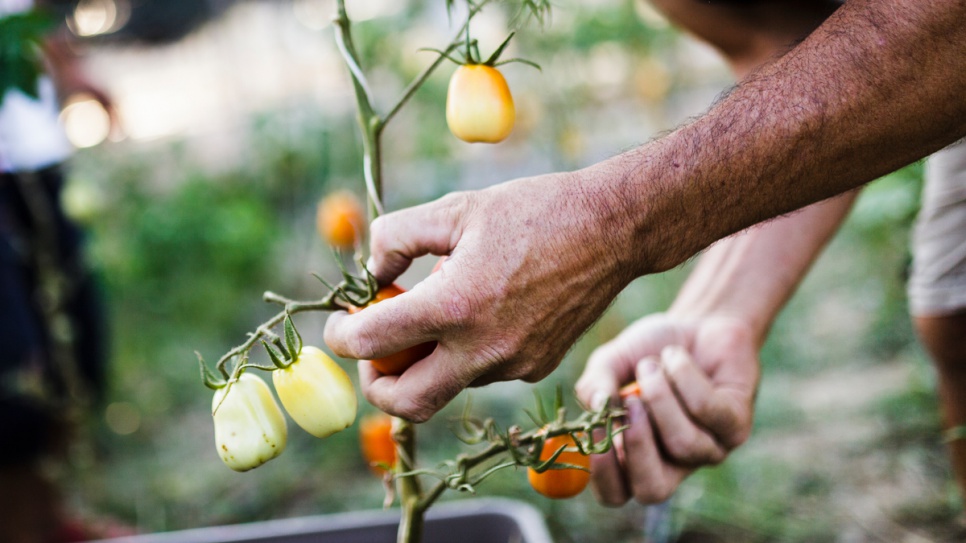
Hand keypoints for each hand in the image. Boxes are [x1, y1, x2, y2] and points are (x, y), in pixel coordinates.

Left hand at [324, 171, 635, 421]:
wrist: (613, 230)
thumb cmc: (534, 211)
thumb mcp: (456, 208)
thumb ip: (397, 238)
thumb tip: (371, 273)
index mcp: (454, 306)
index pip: (370, 343)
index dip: (341, 336)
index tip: (342, 324)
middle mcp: (482, 349)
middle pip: (404, 403)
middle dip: (376, 384)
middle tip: (374, 350)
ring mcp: (512, 365)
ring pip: (446, 386)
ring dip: (425, 361)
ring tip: (439, 310)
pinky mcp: (535, 367)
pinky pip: (483, 373)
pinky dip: (465, 353)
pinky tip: (482, 311)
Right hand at [574, 313, 758, 504]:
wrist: (698, 322)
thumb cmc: (650, 349)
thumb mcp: (611, 361)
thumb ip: (594, 384)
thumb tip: (597, 405)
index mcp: (633, 457)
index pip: (615, 493)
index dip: (602, 473)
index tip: (594, 428)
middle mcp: (671, 463)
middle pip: (653, 491)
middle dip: (638, 448)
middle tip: (630, 402)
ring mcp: (707, 450)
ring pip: (683, 443)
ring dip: (660, 396)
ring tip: (651, 363)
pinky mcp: (736, 428)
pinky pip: (708, 411)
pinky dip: (683, 376)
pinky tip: (675, 356)